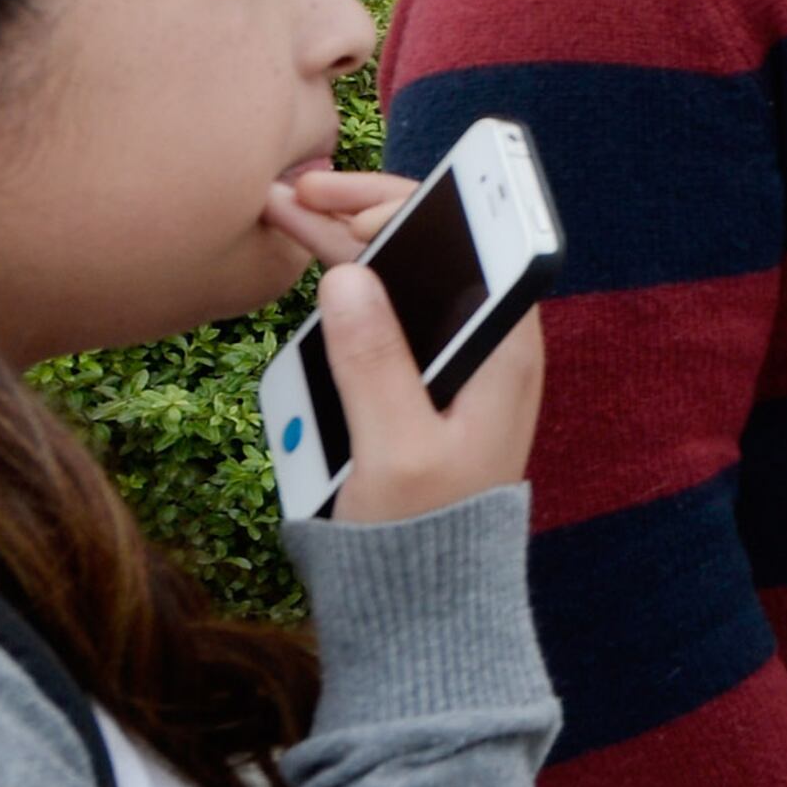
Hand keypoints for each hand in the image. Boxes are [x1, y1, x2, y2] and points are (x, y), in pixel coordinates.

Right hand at [265, 171, 544, 523]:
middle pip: (432, 251)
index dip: (417, 205)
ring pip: (399, 279)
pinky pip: (382, 316)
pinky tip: (307, 260)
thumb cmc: (427, 532)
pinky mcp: (416, 381)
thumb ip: (374, 364)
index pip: (480, 244)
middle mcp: (482, 345)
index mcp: (501, 352)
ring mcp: (448, 361)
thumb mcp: (396, 451)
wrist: (429, 597)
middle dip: (366, 210)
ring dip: (345, 239)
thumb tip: (348, 277)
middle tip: (297, 189)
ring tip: (285, 205)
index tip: (351, 195)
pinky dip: (343, 284)